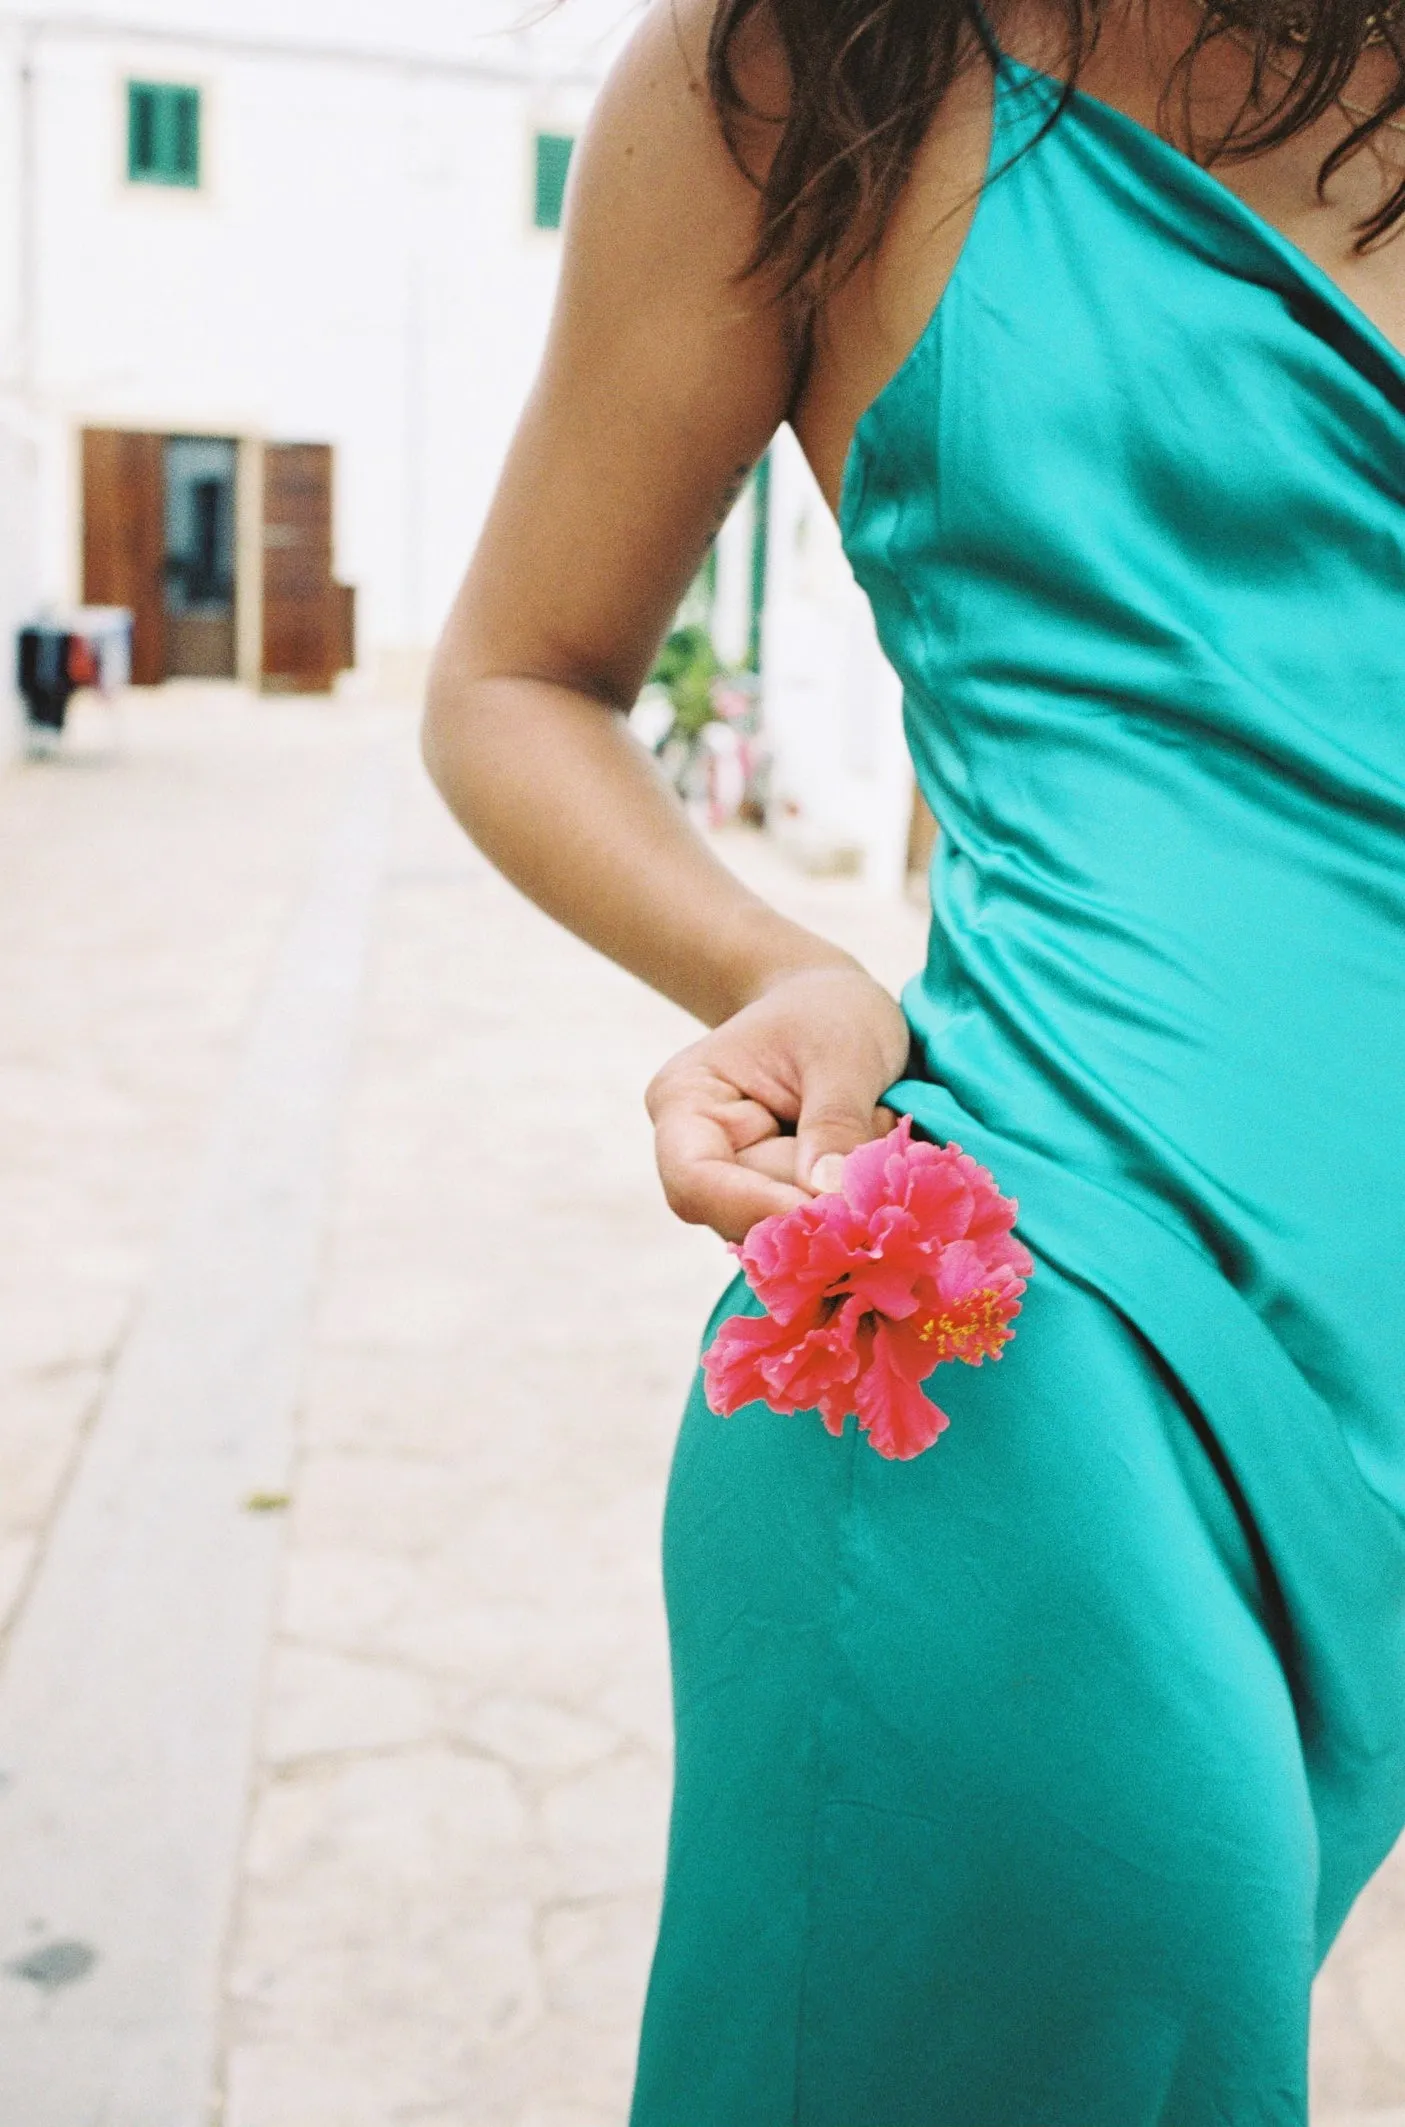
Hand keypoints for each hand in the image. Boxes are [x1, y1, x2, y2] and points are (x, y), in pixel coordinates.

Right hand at [645, 964, 910, 1242]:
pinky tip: (871, 1151)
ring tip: (879, 1123)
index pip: (695, 1181)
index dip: (757, 1208)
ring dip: (842, 1195)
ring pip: (783, 1228)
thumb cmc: (830, 1012)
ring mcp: (737, 1182)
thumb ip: (835, 1122)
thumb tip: (827, 1196)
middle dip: (820, 1192)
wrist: (834, 1007)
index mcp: (685, 1102)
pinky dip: (850, 1199)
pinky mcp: (776, 1199)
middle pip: (745, 1213)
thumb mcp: (843, 1051)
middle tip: (885, 1127)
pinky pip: (811, 1226)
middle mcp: (697, 1152)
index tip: (830, 1211)